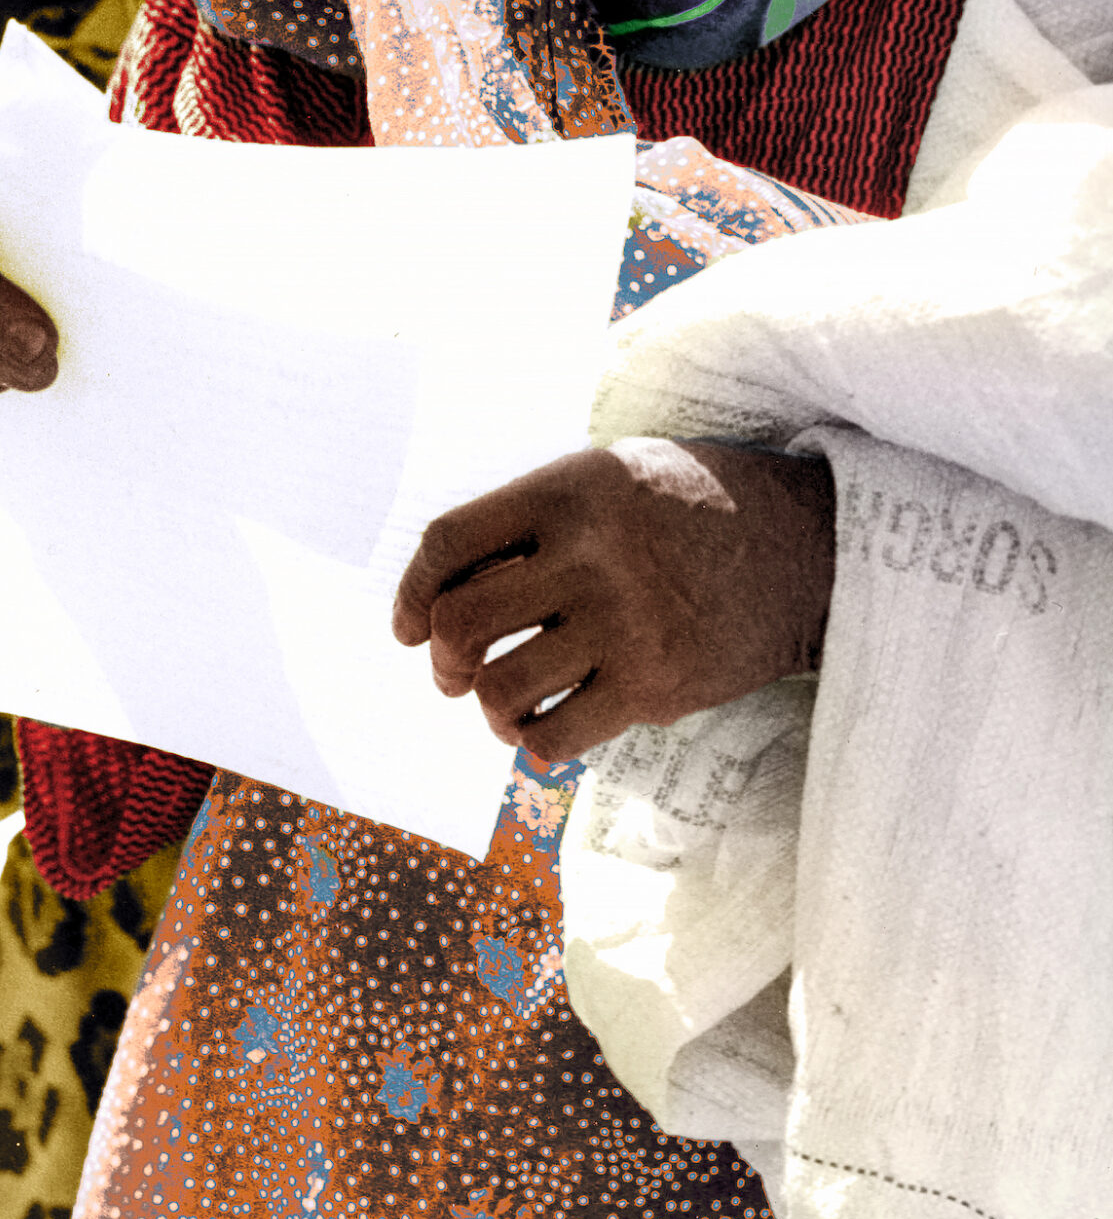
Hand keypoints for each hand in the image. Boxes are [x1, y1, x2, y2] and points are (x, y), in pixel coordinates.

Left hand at [393, 437, 834, 762]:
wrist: (812, 546)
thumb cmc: (696, 508)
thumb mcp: (610, 475)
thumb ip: (534, 519)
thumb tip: (444, 589)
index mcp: (569, 490)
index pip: (448, 542)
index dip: (410, 591)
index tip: (406, 626)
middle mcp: (590, 553)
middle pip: (461, 624)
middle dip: (442, 660)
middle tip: (454, 672)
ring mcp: (625, 622)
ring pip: (500, 688)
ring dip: (487, 707)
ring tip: (504, 702)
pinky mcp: (656, 685)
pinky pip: (556, 736)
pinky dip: (534, 743)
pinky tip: (548, 727)